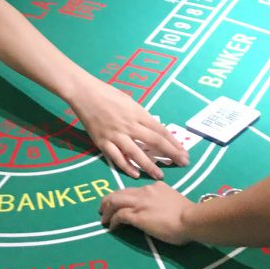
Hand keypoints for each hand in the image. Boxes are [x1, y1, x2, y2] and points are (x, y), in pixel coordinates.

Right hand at [68, 79, 188, 179]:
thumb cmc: (108, 94)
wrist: (85, 94)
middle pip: (154, 141)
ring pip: (136, 153)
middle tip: (182, 163)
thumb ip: (141, 116)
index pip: (160, 130)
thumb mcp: (130, 102)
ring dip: (149, 165)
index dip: (173, 142)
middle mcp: (129, 125)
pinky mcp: (102, 142)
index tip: (183, 151)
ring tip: (160, 175)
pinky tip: (136, 174)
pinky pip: (116, 157)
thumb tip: (154, 129)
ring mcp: (116, 135)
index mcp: (138, 113)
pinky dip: (127, 167)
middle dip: (170, 154)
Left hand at [99, 182, 193, 244]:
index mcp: (154, 187)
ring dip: (107, 210)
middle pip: (120, 192)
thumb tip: (159, 210)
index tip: (121, 204)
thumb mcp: (173, 201)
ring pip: (115, 201)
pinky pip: (119, 216)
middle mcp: (145, 191)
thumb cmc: (187, 214)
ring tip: (103, 218)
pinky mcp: (137, 216)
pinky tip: (112, 227)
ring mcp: (140, 203)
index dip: (124, 196)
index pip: (133, 190)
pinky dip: (113, 221)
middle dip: (108, 200)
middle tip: (103, 209)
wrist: (190, 219)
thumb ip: (163, 201)